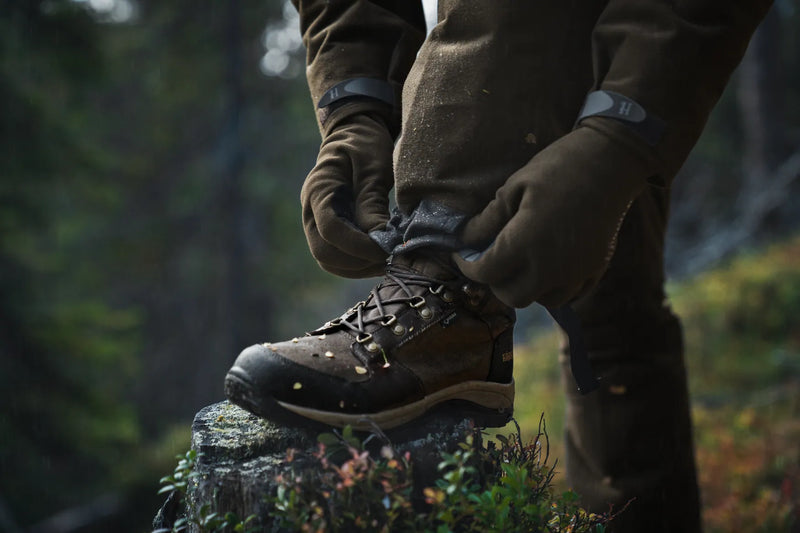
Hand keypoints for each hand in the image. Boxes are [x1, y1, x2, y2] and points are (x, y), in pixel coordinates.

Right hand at [301, 110, 394, 277]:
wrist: (354, 133)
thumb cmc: (365, 144)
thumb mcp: (373, 167)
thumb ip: (372, 201)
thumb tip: (377, 238)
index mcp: (319, 188)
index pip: (330, 229)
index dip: (359, 246)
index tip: (387, 249)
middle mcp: (310, 209)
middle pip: (323, 252)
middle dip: (358, 262)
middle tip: (389, 259)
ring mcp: (314, 221)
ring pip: (327, 261)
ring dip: (357, 268)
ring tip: (387, 261)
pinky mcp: (326, 229)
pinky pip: (335, 258)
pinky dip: (356, 265)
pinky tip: (378, 257)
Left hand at [454, 119, 655, 307]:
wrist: (613, 161)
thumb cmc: (559, 167)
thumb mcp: (515, 186)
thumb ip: (488, 220)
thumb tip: (467, 239)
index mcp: (527, 243)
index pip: (486, 272)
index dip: (468, 266)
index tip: (462, 255)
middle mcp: (552, 266)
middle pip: (513, 296)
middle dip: (496, 281)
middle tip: (492, 259)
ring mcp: (577, 271)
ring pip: (542, 299)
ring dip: (526, 287)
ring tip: (521, 263)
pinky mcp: (596, 268)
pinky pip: (569, 294)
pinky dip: (553, 286)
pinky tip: (547, 265)